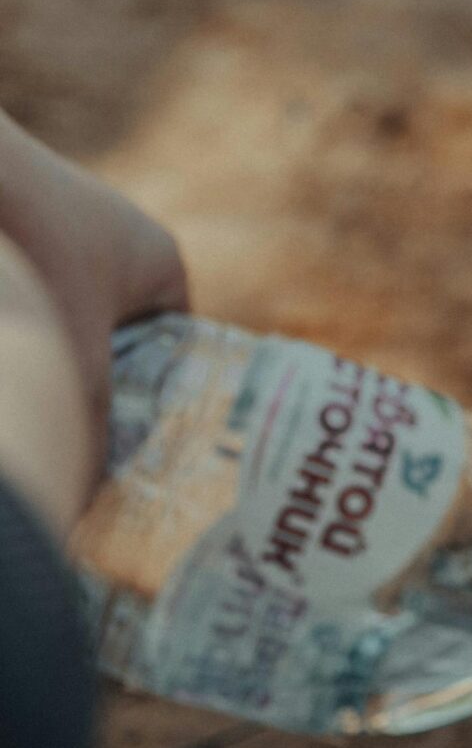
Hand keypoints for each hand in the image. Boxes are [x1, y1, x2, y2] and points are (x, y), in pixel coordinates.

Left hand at [0, 111, 187, 532]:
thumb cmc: (31, 245)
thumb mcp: (70, 354)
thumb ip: (86, 424)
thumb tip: (88, 504)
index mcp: (158, 264)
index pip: (179, 349)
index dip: (168, 404)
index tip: (147, 456)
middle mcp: (114, 247)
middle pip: (118, 344)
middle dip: (103, 397)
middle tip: (91, 457)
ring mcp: (56, 242)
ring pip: (62, 330)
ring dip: (50, 370)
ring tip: (42, 416)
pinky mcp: (8, 244)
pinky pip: (24, 308)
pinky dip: (17, 341)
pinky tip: (11, 378)